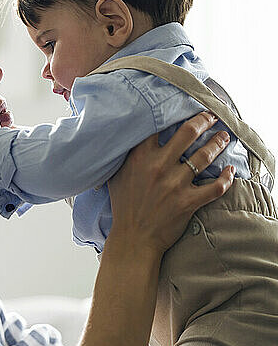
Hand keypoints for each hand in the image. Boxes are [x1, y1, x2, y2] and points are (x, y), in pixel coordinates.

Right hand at [107, 111, 234, 254]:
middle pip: (188, 132)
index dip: (173, 113)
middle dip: (203, 120)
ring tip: (223, 137)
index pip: (159, 125)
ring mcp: (175, 184)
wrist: (133, 238)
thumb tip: (126, 139)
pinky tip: (230, 171)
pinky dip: (226, 178)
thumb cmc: (123, 206)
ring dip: (218, 143)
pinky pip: (215, 187)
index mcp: (139, 157)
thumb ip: (124, 156)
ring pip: (204, 156)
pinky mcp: (188, 202)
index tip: (183, 108)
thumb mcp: (115, 176)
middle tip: (211, 117)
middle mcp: (158, 166)